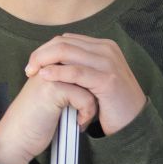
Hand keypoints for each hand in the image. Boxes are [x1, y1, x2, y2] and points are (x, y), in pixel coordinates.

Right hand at [0, 72, 96, 163]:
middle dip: (94, 92)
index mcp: (49, 65)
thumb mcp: (54, 99)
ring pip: (89, 83)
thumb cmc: (37, 123)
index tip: (89, 103)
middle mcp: (49, 65)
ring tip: (83, 117)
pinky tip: (78, 124)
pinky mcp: (53, 89)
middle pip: (88, 71)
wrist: (16, 140)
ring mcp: (50, 75)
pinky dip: (86, 114)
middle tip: (89, 110)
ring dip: (91, 104)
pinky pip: (85, 97)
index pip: (82, 63)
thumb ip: (69, 85)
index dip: (91, 83)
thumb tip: (97, 79)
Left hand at [25, 34, 145, 136]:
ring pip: (66, 52)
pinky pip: (76, 72)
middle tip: (29, 68)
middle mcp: (107, 50)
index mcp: (104, 46)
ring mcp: (109, 63)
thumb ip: (82, 66)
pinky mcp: (107, 80)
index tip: (34, 64)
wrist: (133, 123)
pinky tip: (44, 77)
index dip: (46, 49)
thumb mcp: (97, 78)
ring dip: (44, 60)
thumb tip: (56, 60)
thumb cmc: (112, 105)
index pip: (67, 40)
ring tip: (32, 72)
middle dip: (41, 53)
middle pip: (64, 42)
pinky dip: (57, 73)